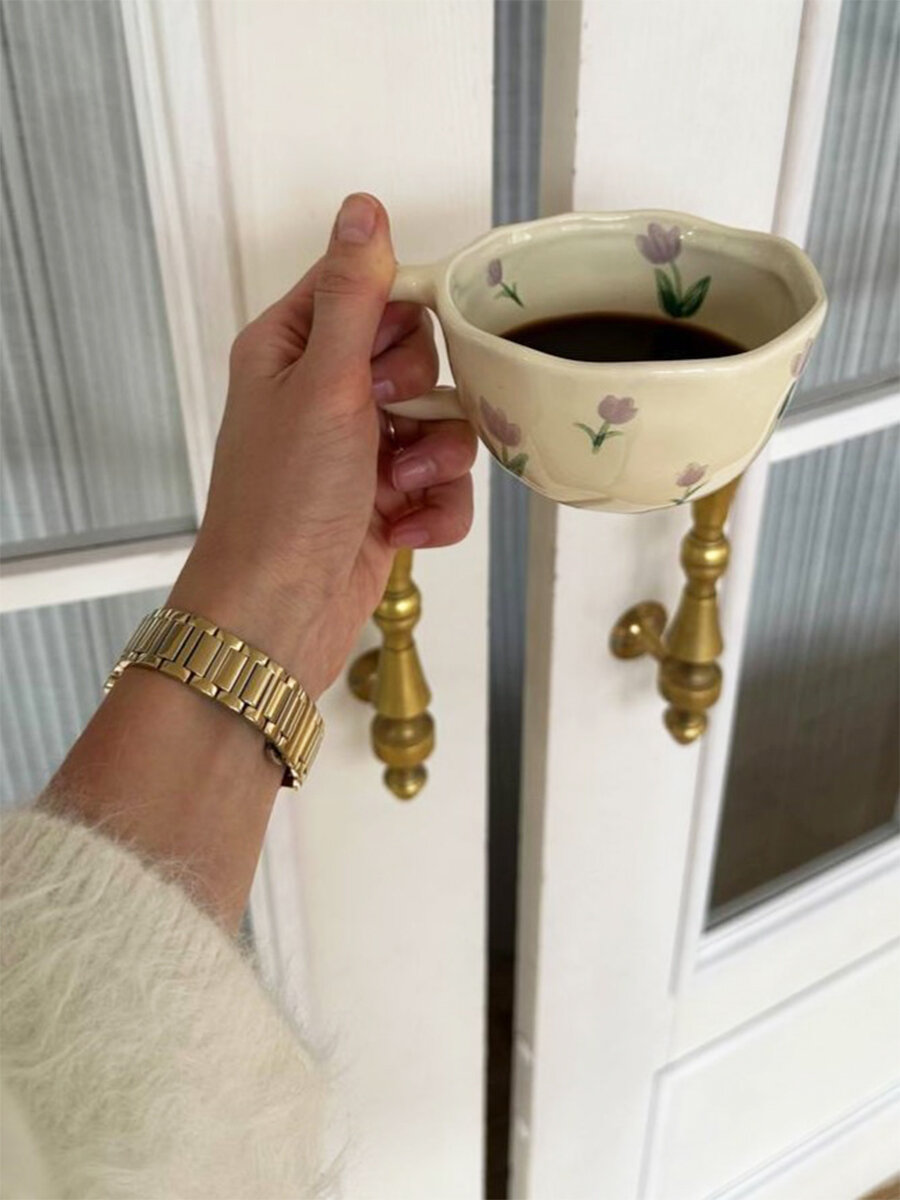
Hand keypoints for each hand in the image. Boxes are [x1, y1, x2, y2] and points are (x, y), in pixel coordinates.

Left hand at [169, 194, 476, 697]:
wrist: (279, 613)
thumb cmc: (285, 499)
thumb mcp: (323, 382)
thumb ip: (353, 295)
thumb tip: (363, 207)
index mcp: (293, 348)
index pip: (370, 290)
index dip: (402, 316)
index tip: (402, 352)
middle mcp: (325, 393)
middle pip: (418, 355)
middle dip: (423, 397)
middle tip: (389, 424)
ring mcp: (359, 451)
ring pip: (442, 423)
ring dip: (437, 460)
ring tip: (400, 489)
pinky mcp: (386, 503)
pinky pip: (444, 485)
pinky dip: (437, 509)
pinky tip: (407, 529)